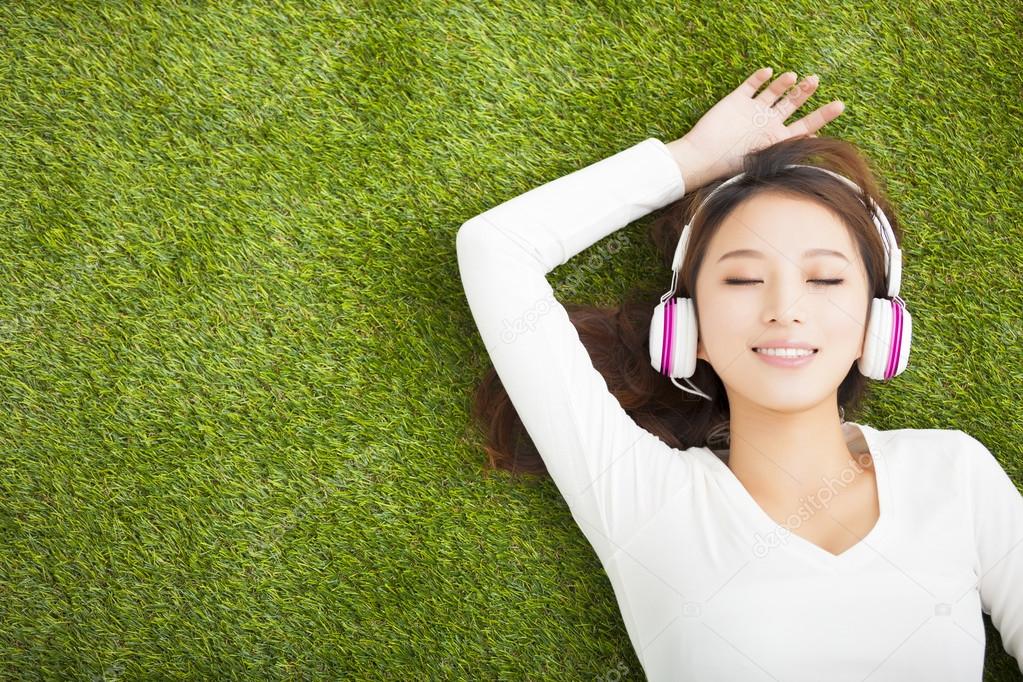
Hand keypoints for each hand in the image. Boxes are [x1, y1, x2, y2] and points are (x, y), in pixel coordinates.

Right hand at [665, 67, 845, 190]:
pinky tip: (768, 72)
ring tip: (794, 77)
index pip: (805, 126)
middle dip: (805, 92)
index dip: (822, 116)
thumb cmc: (732, 163)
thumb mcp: (764, 157)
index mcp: (776, 138)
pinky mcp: (736, 101)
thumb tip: (816, 143)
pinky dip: (760, 78)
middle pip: (792, 104)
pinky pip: (751, 85)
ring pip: (774, 92)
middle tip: (816, 80)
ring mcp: (752, 110)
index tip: (840, 105)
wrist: (703, 156)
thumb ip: (788, 148)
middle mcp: (767, 122)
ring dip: (784, 83)